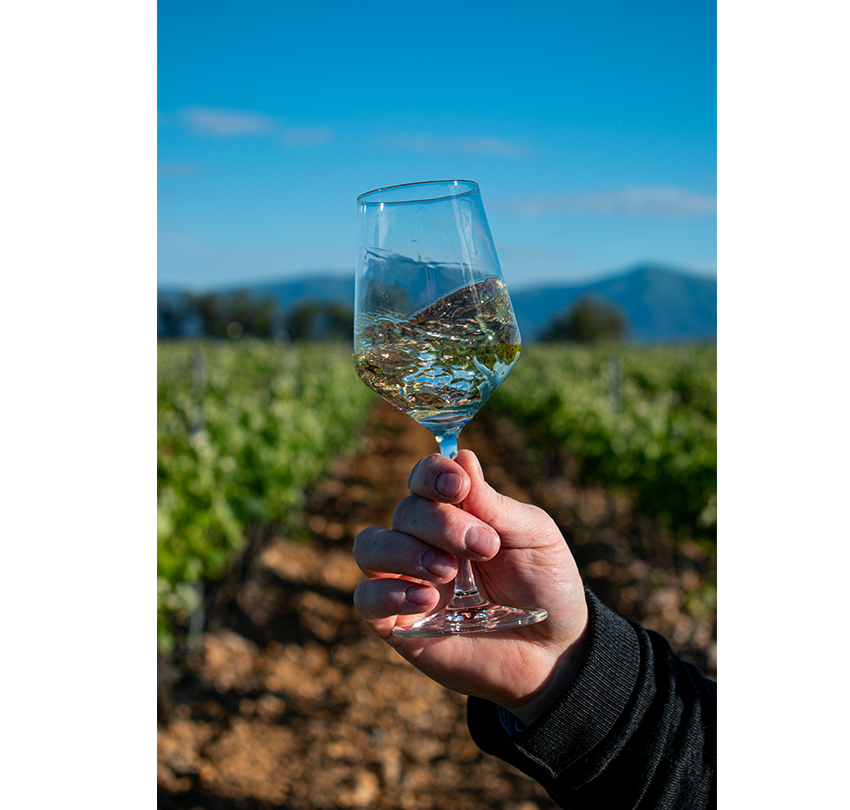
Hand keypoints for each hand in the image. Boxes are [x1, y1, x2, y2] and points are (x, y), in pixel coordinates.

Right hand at [353, 449, 588, 724]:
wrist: (554, 653)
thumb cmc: (546, 586)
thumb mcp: (534, 538)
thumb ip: (495, 504)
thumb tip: (462, 456)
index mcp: (456, 513)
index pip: (424, 478)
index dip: (433, 474)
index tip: (458, 487)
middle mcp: (424, 541)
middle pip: (404, 511)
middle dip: (440, 523)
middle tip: (484, 547)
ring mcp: (407, 581)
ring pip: (371, 546)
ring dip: (406, 551)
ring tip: (449, 572)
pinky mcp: (398, 624)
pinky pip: (366, 599)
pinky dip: (388, 593)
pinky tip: (429, 600)